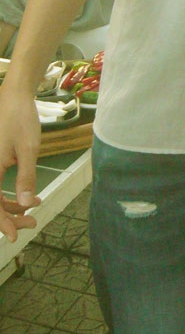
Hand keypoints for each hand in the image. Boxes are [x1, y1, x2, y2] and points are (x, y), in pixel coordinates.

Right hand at [0, 89, 41, 240]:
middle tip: (31, 222)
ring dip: (9, 208)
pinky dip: (8, 196)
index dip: (2, 222)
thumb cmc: (21, 119)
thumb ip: (26, 177)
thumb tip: (25, 205)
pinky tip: (29, 198)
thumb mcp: (28, 149)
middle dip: (8, 218)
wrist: (13, 97)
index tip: (15, 236)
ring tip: (34, 211)